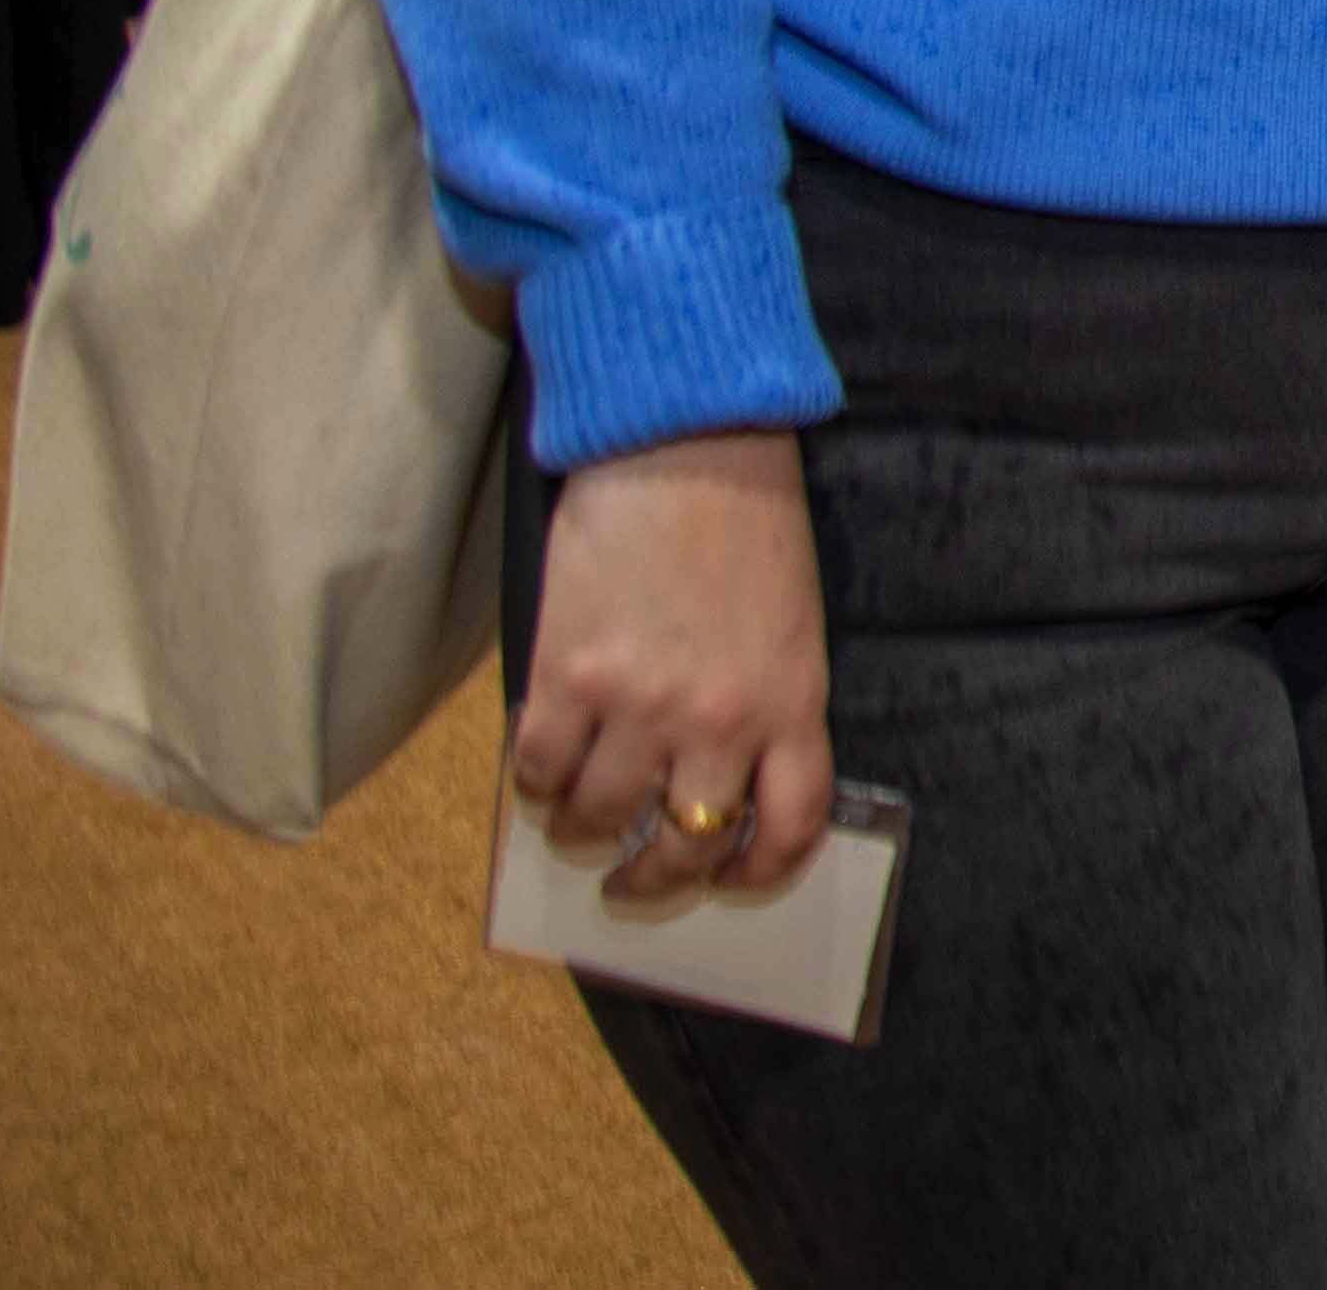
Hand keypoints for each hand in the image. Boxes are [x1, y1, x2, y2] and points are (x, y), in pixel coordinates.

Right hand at [514, 428, 833, 906]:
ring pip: (598, 820)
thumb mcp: (786, 624)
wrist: (687, 444)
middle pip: (687, 844)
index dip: (758, 874)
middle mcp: (721, 719)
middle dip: (654, 878)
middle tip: (629, 878)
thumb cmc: (747, 524)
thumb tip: (713, 782)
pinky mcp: (569, 677)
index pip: (791, 825)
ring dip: (582, 830)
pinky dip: (534, 784)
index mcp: (792, 702)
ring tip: (576, 817)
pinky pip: (539, 771)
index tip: (728, 883)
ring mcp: (641, 703)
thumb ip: (764, 703)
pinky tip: (542, 769)